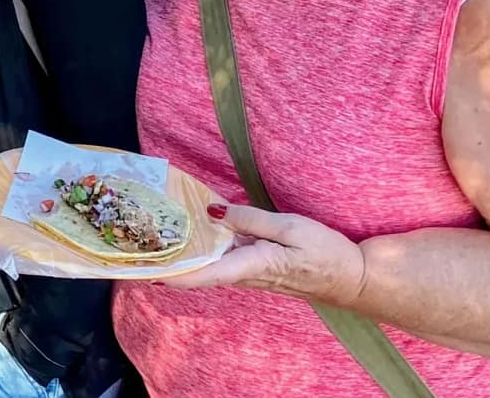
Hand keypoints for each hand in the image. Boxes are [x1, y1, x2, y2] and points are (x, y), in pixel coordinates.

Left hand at [163, 203, 368, 306]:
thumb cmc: (326, 253)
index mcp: (253, 265)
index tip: (144, 271)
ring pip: (210, 265)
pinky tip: (191, 232)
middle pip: (200, 271)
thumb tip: (213, 212)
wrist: (353, 278)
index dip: (173, 275)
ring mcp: (251, 274)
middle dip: (170, 262)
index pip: (204, 274)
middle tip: (136, 246)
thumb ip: (251, 219)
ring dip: (184, 256)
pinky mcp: (257, 268)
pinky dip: (205, 250)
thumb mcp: (290, 227)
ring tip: (154, 236)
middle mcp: (246, 274)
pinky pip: (224, 260)